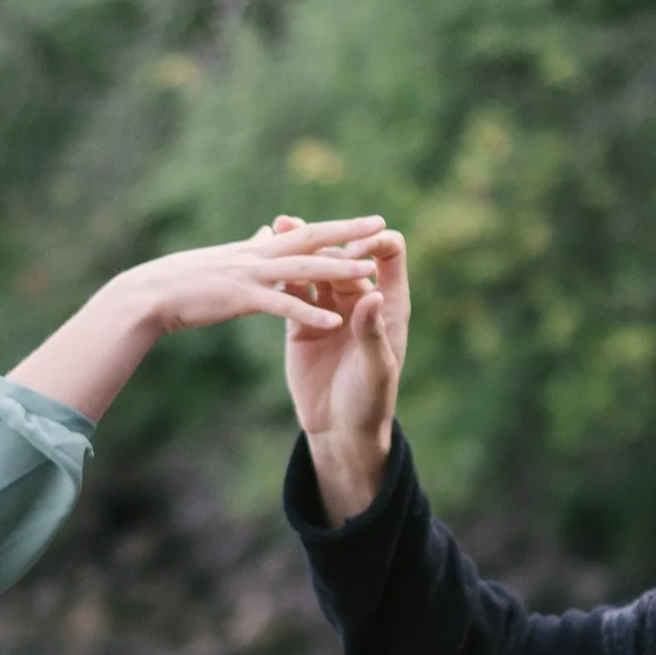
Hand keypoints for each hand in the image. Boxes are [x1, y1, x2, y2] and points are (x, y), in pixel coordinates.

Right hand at [7, 218, 385, 422]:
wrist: (150, 294)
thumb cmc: (183, 282)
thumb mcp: (223, 260)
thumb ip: (251, 248)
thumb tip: (266, 231)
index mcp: (256, 249)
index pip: (304, 232)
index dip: (336, 226)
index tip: (366, 220)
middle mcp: (258, 254)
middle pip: (312, 238)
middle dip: (348, 232)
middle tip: (381, 225)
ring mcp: (250, 274)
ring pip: (304, 268)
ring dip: (338, 269)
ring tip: (369, 270)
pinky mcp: (241, 298)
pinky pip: (282, 306)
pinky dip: (308, 311)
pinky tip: (333, 320)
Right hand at [267, 214, 407, 524]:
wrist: (341, 431)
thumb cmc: (369, 402)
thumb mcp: (375, 368)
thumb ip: (372, 332)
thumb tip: (372, 294)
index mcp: (387, 304)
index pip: (389, 254)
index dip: (373, 244)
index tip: (354, 248)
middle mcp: (359, 300)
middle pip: (344, 255)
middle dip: (326, 238)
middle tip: (301, 223)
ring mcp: (329, 311)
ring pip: (314, 269)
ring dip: (298, 249)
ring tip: (278, 228)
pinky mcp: (301, 326)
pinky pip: (292, 293)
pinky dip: (283, 276)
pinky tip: (267, 263)